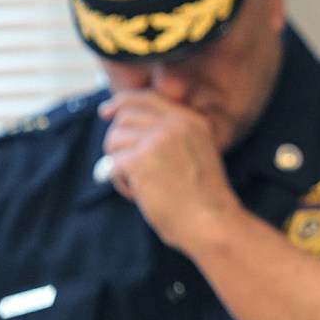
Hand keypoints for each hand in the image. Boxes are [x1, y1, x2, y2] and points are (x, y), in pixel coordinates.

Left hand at [98, 90, 243, 251]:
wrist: (212, 222)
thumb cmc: (204, 198)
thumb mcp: (198, 152)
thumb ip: (172, 134)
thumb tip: (125, 125)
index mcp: (191, 120)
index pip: (147, 98)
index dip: (122, 102)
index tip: (106, 112)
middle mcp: (175, 124)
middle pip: (125, 117)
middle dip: (119, 142)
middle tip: (130, 168)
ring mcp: (157, 140)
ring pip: (114, 140)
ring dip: (119, 164)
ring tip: (141, 185)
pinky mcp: (140, 160)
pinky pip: (112, 164)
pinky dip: (120, 182)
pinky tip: (139, 194)